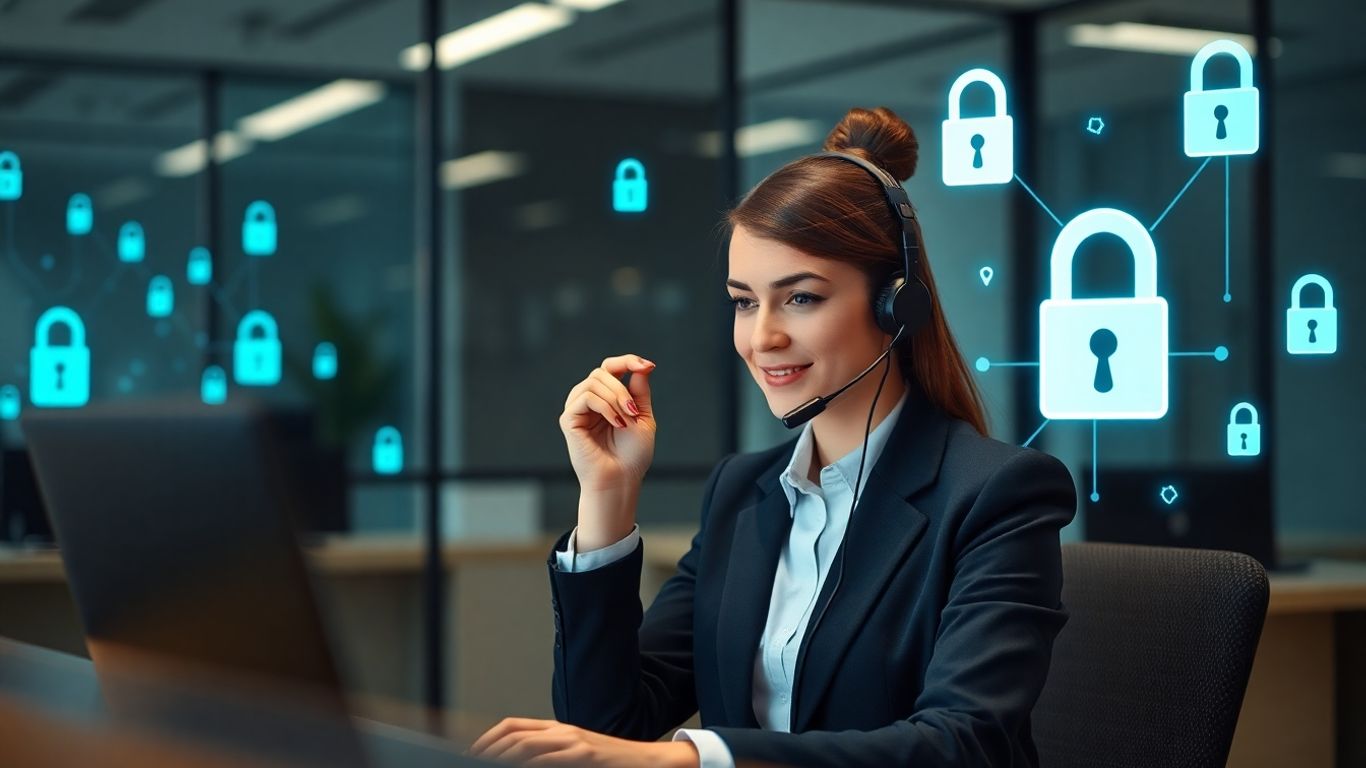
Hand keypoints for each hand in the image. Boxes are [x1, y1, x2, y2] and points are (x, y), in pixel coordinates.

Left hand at [467, 717, 698, 767]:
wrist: (648, 761)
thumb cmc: (611, 763)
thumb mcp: (575, 755)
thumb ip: (550, 756)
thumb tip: (519, 761)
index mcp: (557, 729)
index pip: (512, 725)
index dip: (487, 739)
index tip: (470, 755)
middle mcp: (562, 730)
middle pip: (513, 733)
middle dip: (486, 750)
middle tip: (470, 763)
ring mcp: (574, 741)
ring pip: (526, 744)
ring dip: (501, 757)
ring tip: (485, 766)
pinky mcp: (586, 754)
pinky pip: (549, 759)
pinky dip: (528, 764)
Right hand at [558, 354, 656, 493]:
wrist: (621, 479)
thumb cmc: (632, 455)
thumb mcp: (643, 417)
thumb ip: (639, 392)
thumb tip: (641, 366)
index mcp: (605, 398)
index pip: (610, 368)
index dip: (627, 361)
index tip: (648, 365)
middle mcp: (588, 400)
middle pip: (602, 372)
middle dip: (622, 388)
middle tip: (634, 412)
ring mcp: (577, 409)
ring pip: (594, 381)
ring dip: (616, 397)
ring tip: (625, 421)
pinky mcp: (568, 419)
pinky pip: (586, 397)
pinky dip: (605, 407)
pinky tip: (616, 423)